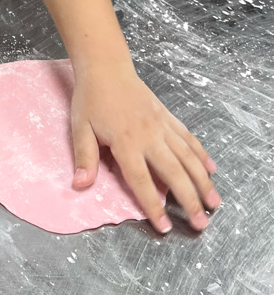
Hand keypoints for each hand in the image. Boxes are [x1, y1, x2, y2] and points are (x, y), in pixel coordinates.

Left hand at [70, 62, 219, 232]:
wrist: (106, 67)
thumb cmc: (91, 98)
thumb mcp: (80, 127)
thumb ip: (85, 157)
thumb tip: (80, 184)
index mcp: (126, 142)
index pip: (142, 181)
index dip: (153, 205)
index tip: (165, 227)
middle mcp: (149, 136)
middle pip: (174, 173)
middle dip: (189, 200)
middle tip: (202, 224)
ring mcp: (162, 126)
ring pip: (188, 157)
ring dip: (203, 181)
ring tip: (215, 203)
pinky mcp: (167, 117)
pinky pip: (188, 138)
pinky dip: (201, 154)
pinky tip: (210, 169)